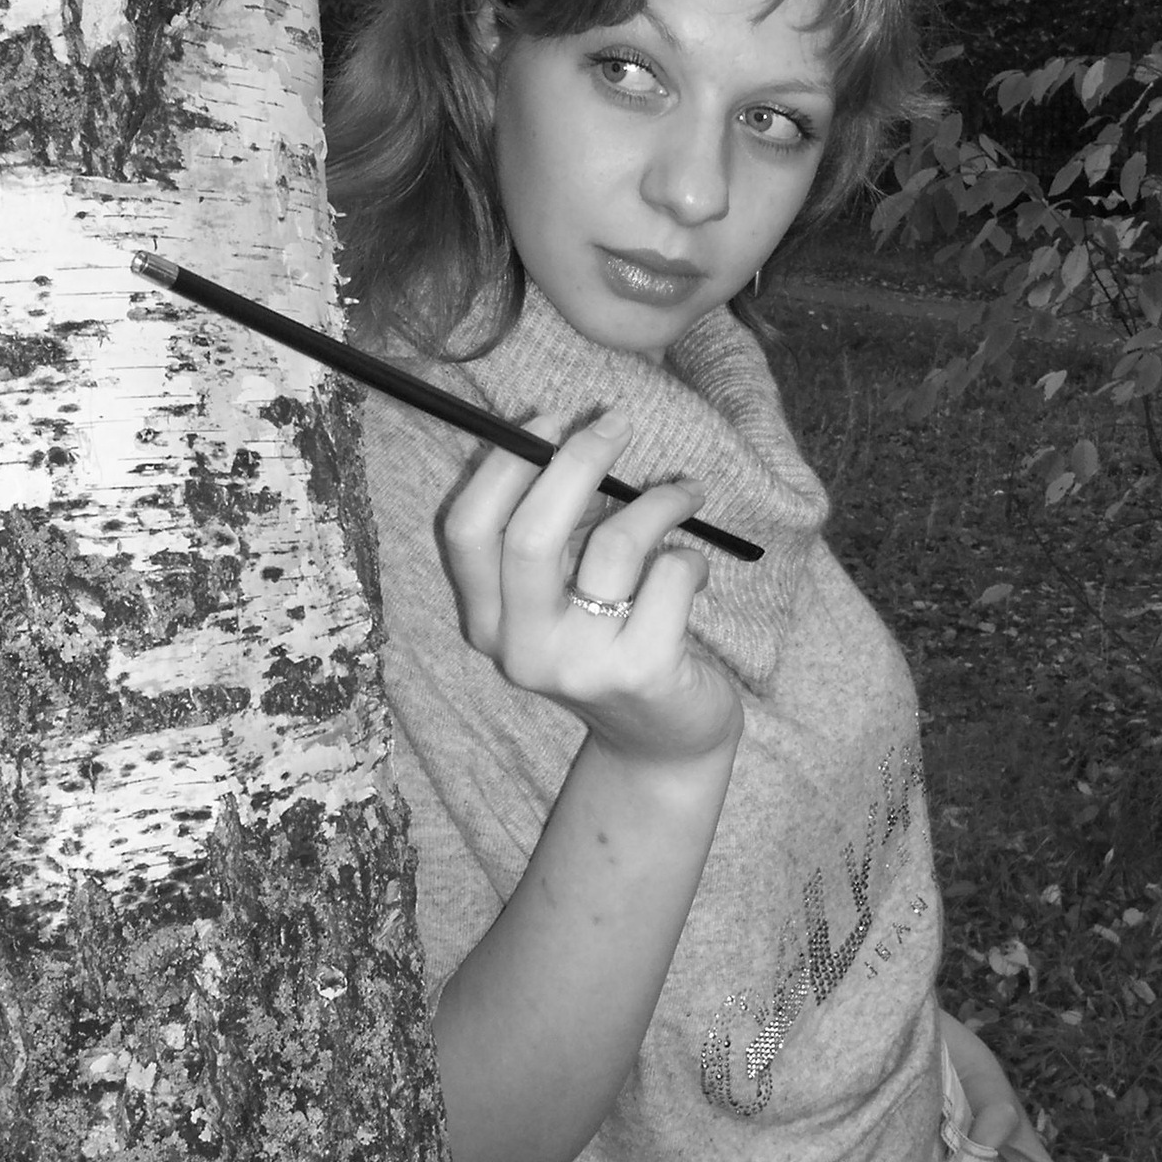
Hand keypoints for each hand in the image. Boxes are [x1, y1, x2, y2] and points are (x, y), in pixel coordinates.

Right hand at [441, 409, 743, 764]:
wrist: (663, 744)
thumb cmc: (612, 646)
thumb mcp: (559, 601)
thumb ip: (548, 535)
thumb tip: (560, 433)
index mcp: (485, 623)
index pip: (467, 530)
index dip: (505, 463)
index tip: (549, 418)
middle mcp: (521, 650)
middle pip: (530, 534)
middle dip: (577, 459)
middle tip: (619, 422)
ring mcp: (581, 667)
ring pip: (616, 545)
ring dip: (661, 502)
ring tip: (687, 494)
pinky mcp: (643, 671)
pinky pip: (671, 577)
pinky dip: (692, 558)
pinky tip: (694, 572)